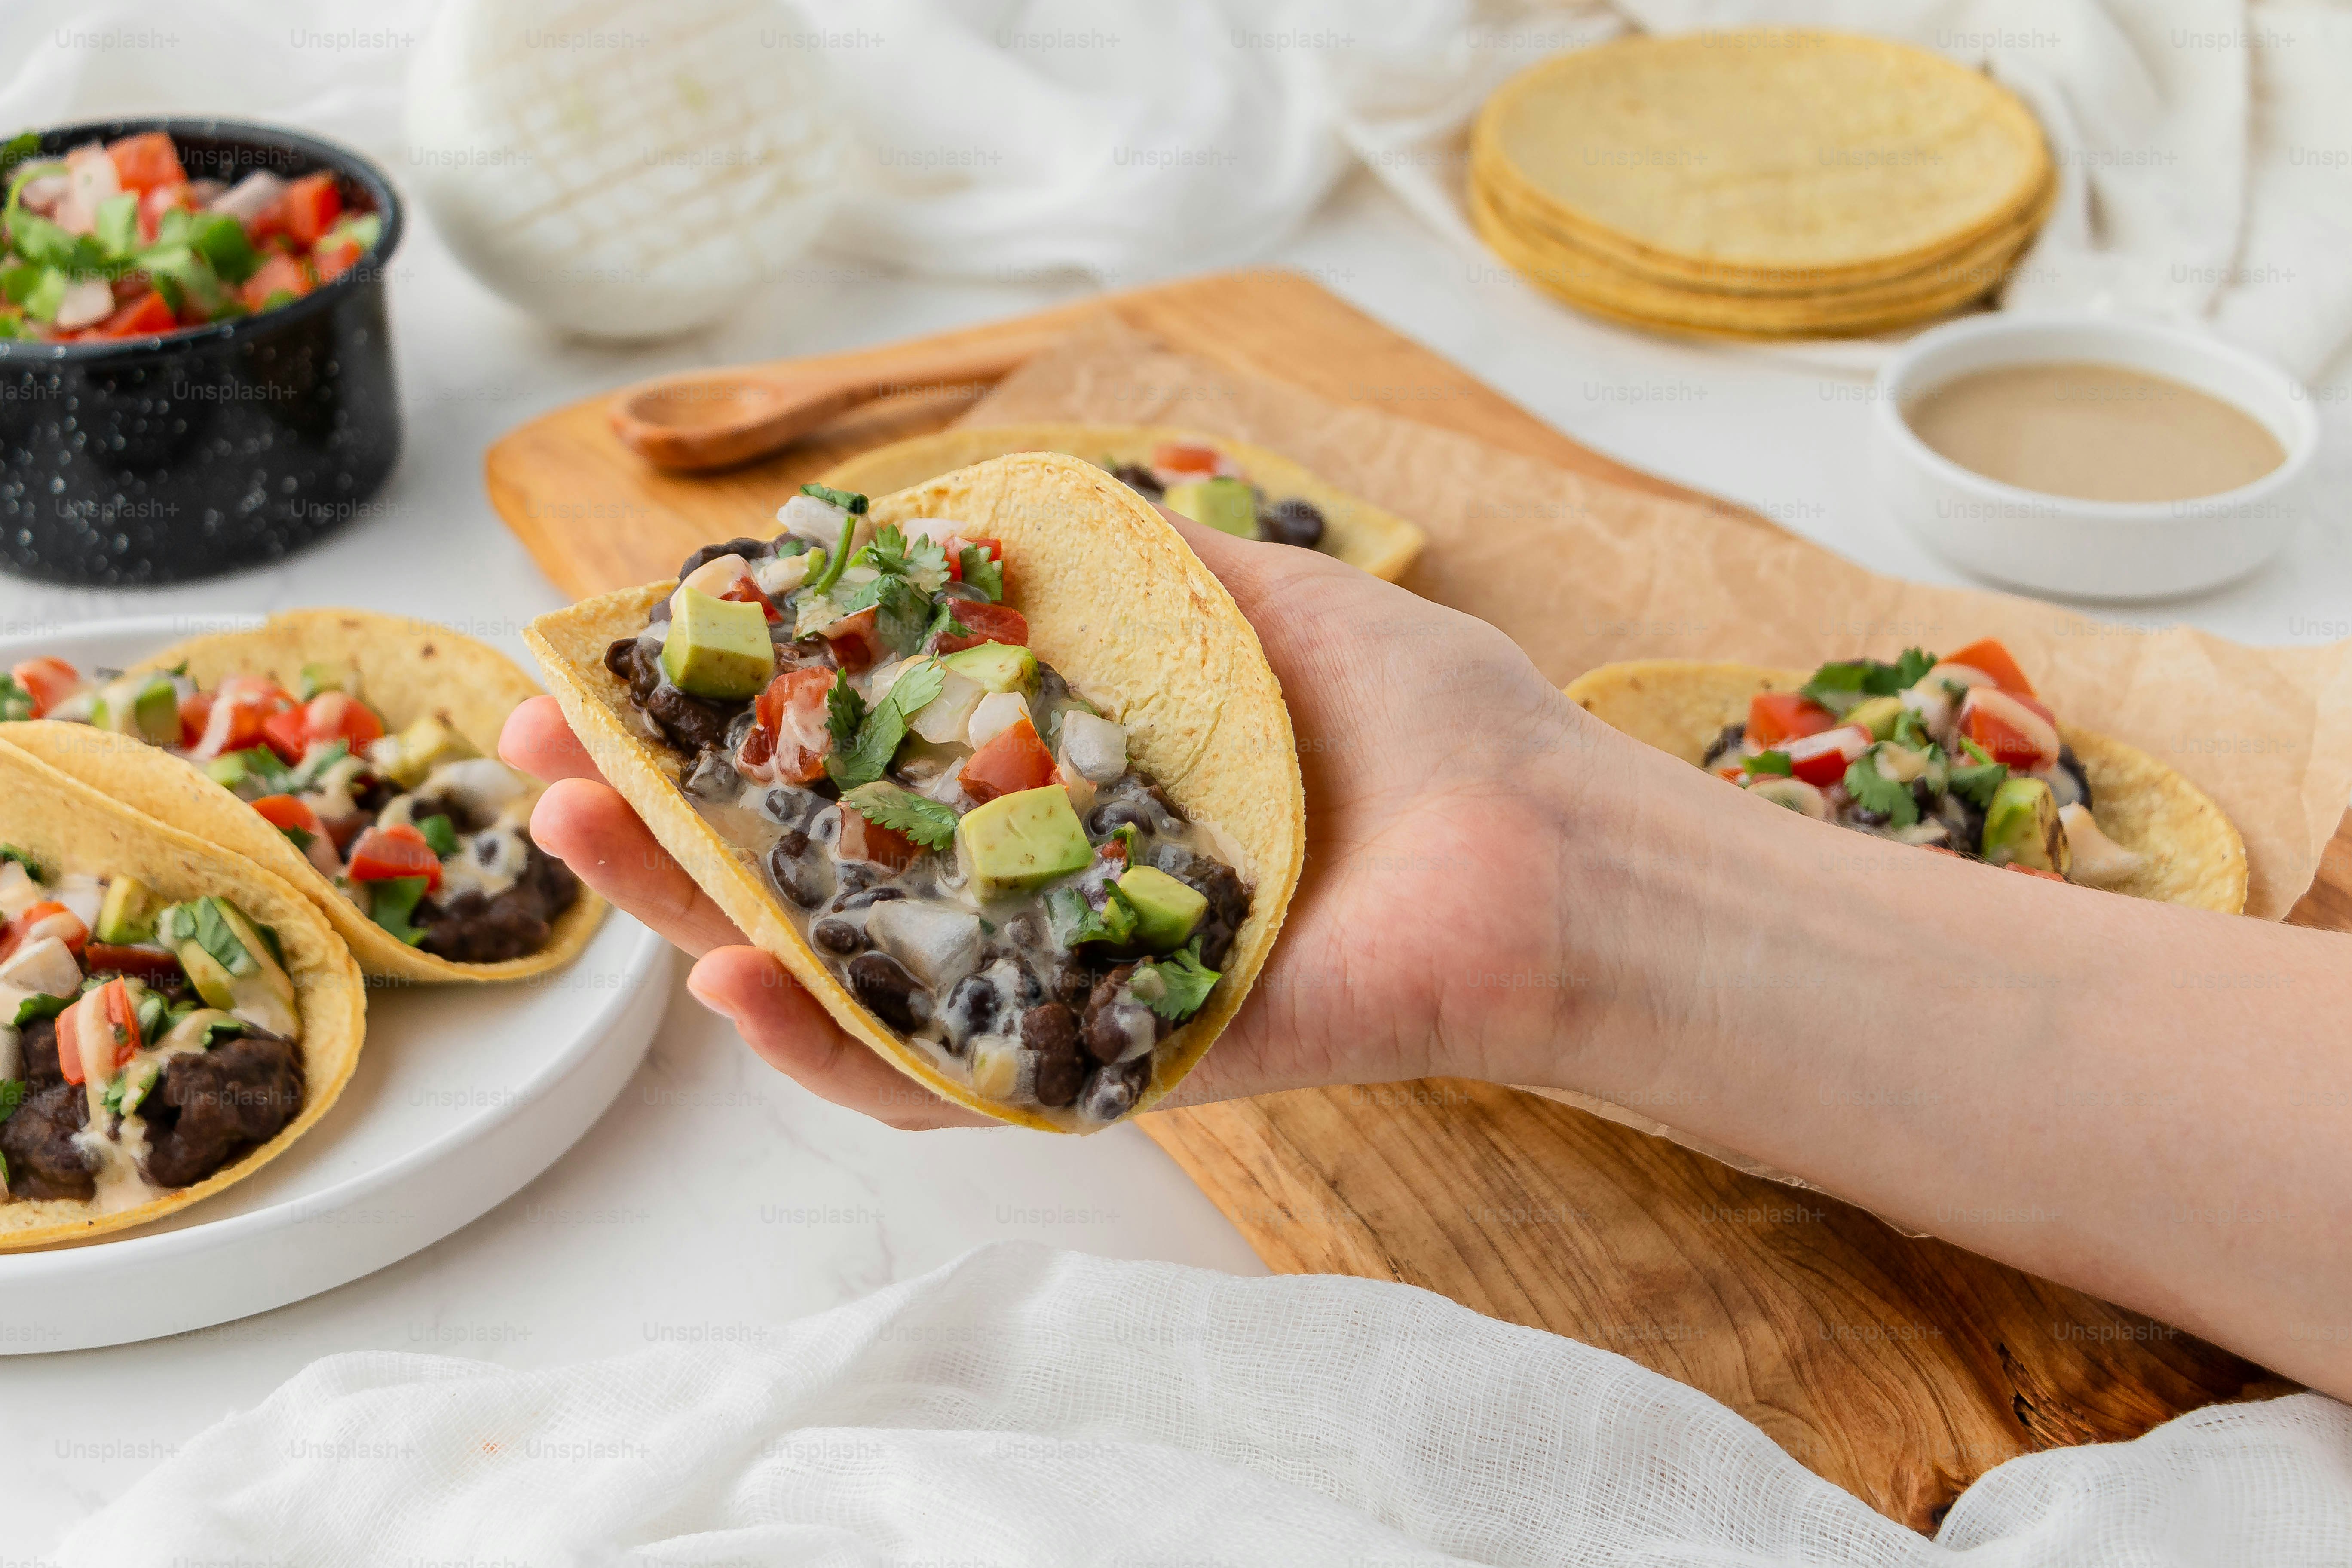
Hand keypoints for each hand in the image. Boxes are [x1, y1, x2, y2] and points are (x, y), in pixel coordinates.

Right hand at [502, 514, 1609, 1128]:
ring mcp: (1057, 984)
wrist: (1552, 853)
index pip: (852, 754)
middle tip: (539, 763)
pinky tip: (735, 980)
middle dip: (661, 817)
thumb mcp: (1259, 597)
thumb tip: (966, 507)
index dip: (725, 713)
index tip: (609, 657)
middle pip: (810, 868)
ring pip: (842, 982)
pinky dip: (830, 1046)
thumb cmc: (1426, 724)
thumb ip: (1119, 564)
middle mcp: (1034, 887)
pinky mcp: (1105, 1066)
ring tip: (592, 853)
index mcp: (1053, 779)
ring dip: (696, 922)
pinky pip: (941, 1082)